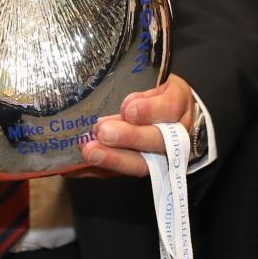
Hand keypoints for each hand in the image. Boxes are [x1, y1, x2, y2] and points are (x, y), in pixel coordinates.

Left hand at [78, 74, 196, 177]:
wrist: (172, 119)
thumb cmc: (159, 96)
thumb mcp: (157, 84)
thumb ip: (145, 97)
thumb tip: (127, 110)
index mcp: (180, 107)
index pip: (171, 108)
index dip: (150, 111)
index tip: (128, 110)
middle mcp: (176, 137)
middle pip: (157, 141)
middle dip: (129, 138)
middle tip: (103, 133)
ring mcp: (160, 158)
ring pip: (141, 163)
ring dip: (113, 159)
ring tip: (89, 151)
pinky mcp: (139, 168)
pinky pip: (121, 174)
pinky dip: (98, 171)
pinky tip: (77, 169)